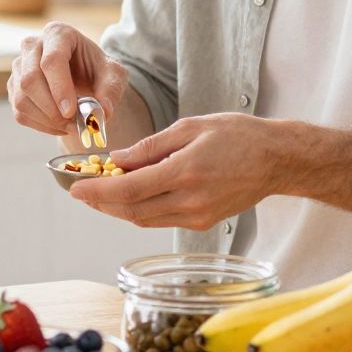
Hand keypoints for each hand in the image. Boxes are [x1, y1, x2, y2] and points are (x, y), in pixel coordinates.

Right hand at [8, 22, 129, 136]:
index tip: (71, 111)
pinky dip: (41, 125)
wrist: (84, 77)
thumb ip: (111, 90)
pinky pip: (20, 112)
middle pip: (30, 80)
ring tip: (70, 126)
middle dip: (51, 108)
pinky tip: (60, 125)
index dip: (59, 88)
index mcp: (58, 33)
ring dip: (46, 120)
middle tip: (73, 123)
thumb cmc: (97, 70)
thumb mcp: (113, 75)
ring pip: (21, 98)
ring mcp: (19, 66)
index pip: (51, 60)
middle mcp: (32, 45)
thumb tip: (103, 111)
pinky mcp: (14, 87)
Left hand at [68, 113, 275, 230]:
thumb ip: (151, 147)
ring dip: (117, 209)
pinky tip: (130, 197)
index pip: (128, 189)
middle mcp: (189, 201)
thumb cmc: (238, 136)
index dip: (97, 191)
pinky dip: (140, 210)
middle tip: (80, 191)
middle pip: (131, 210)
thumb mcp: (191, 127)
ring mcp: (196, 216)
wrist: (276, 160)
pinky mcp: (202, 223)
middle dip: (100, 202)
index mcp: (185, 172)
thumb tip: (117, 160)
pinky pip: (161, 220)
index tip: (75, 188)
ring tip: (99, 194)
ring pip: (143, 219)